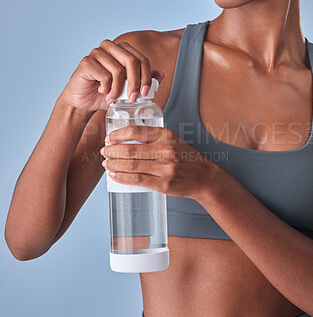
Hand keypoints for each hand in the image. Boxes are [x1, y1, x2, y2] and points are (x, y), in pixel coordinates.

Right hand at [60, 39, 164, 111]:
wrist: (84, 102)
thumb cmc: (107, 93)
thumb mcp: (129, 88)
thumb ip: (144, 80)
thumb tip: (162, 74)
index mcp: (122, 50)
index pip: (142, 59)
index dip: (147, 77)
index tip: (146, 93)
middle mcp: (110, 47)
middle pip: (132, 61)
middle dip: (136, 83)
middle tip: (134, 98)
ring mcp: (97, 53)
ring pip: (118, 70)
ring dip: (119, 90)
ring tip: (114, 98)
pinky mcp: (86, 62)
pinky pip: (104, 76)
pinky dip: (107, 89)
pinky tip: (102, 92)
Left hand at [100, 124, 217, 200]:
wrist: (204, 177)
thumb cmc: (186, 157)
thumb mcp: (173, 140)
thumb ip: (153, 138)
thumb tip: (125, 140)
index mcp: (166, 135)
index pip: (136, 131)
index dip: (118, 135)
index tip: (109, 138)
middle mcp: (166, 150)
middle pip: (130, 150)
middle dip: (112, 151)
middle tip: (104, 151)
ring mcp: (165, 168)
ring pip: (131, 165)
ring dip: (114, 165)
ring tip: (106, 163)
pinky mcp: (164, 184)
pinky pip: (137, 180)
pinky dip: (122, 177)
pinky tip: (115, 175)